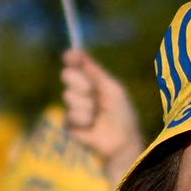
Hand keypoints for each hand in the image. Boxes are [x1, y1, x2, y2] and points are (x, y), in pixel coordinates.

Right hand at [58, 48, 142, 168]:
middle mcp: (81, 90)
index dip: (72, 58)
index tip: (69, 56)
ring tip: (98, 115)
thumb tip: (75, 49)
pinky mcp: (69, 123)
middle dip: (81, 83)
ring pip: (69, 96)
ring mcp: (74, 106)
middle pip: (67, 75)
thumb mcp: (111, 88)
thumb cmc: (121, 113)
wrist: (122, 141)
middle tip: (95, 94)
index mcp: (92, 80)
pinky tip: (91, 126)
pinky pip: (69, 115)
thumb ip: (94, 70)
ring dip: (86, 106)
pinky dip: (83, 120)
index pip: (77, 64)